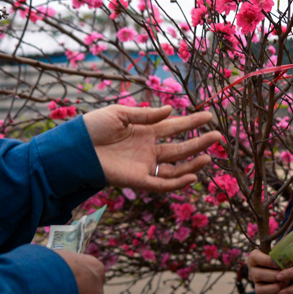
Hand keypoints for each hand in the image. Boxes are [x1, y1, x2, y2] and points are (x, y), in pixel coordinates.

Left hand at [83, 105, 220, 192]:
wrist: (74, 149)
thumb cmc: (92, 128)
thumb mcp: (120, 114)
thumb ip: (146, 114)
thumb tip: (171, 110)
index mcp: (144, 131)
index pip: (173, 127)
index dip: (191, 122)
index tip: (208, 115)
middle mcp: (148, 148)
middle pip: (180, 147)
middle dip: (199, 142)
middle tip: (218, 136)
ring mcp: (144, 165)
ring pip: (175, 167)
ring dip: (193, 163)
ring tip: (209, 156)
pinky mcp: (137, 180)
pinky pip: (162, 183)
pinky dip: (177, 182)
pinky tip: (192, 176)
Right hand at [246, 249, 284, 293]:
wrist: (288, 268)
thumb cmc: (284, 257)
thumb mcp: (281, 250)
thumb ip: (281, 247)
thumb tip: (286, 242)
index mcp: (254, 258)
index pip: (255, 257)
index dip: (266, 261)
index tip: (278, 263)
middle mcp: (253, 271)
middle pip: (257, 275)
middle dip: (273, 276)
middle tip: (284, 275)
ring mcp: (257, 285)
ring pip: (259, 290)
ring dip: (273, 288)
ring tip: (284, 284)